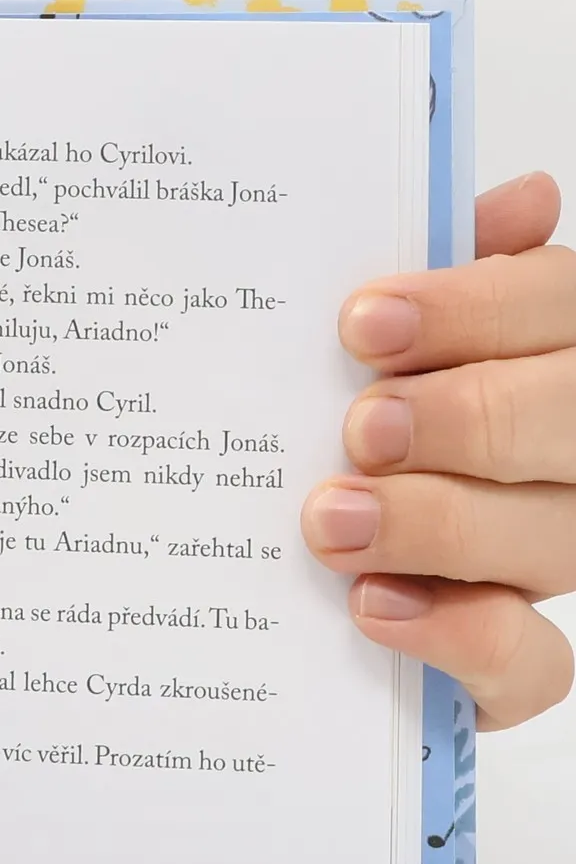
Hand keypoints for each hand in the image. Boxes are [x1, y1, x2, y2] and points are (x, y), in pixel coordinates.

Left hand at [302, 172, 574, 728]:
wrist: (313, 569)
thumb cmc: (366, 424)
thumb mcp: (391, 341)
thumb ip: (451, 275)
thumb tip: (519, 199)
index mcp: (552, 356)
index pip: (560, 304)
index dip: (476, 307)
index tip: (364, 324)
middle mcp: (574, 456)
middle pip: (569, 421)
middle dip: (466, 418)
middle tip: (362, 426)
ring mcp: (551, 556)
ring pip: (554, 537)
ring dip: (441, 524)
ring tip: (333, 518)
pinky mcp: (513, 663)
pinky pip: (531, 665)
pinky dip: (458, 638)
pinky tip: (375, 607)